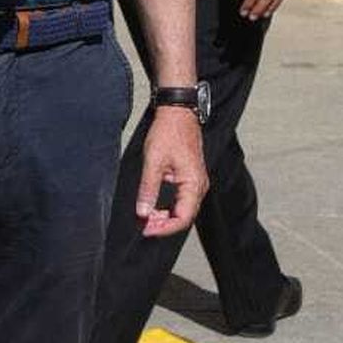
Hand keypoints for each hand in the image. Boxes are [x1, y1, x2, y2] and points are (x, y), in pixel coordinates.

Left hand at [137, 105, 207, 237]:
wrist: (177, 113)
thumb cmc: (168, 133)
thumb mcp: (153, 161)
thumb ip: (148, 189)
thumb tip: (142, 213)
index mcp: (193, 184)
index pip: (182, 218)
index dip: (164, 228)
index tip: (146, 229)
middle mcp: (199, 186)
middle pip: (184, 217)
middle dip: (163, 224)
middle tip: (142, 225)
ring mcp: (197, 182)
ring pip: (183, 210)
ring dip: (165, 217)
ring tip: (146, 217)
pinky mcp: (191, 178)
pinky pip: (182, 201)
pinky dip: (168, 207)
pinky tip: (154, 207)